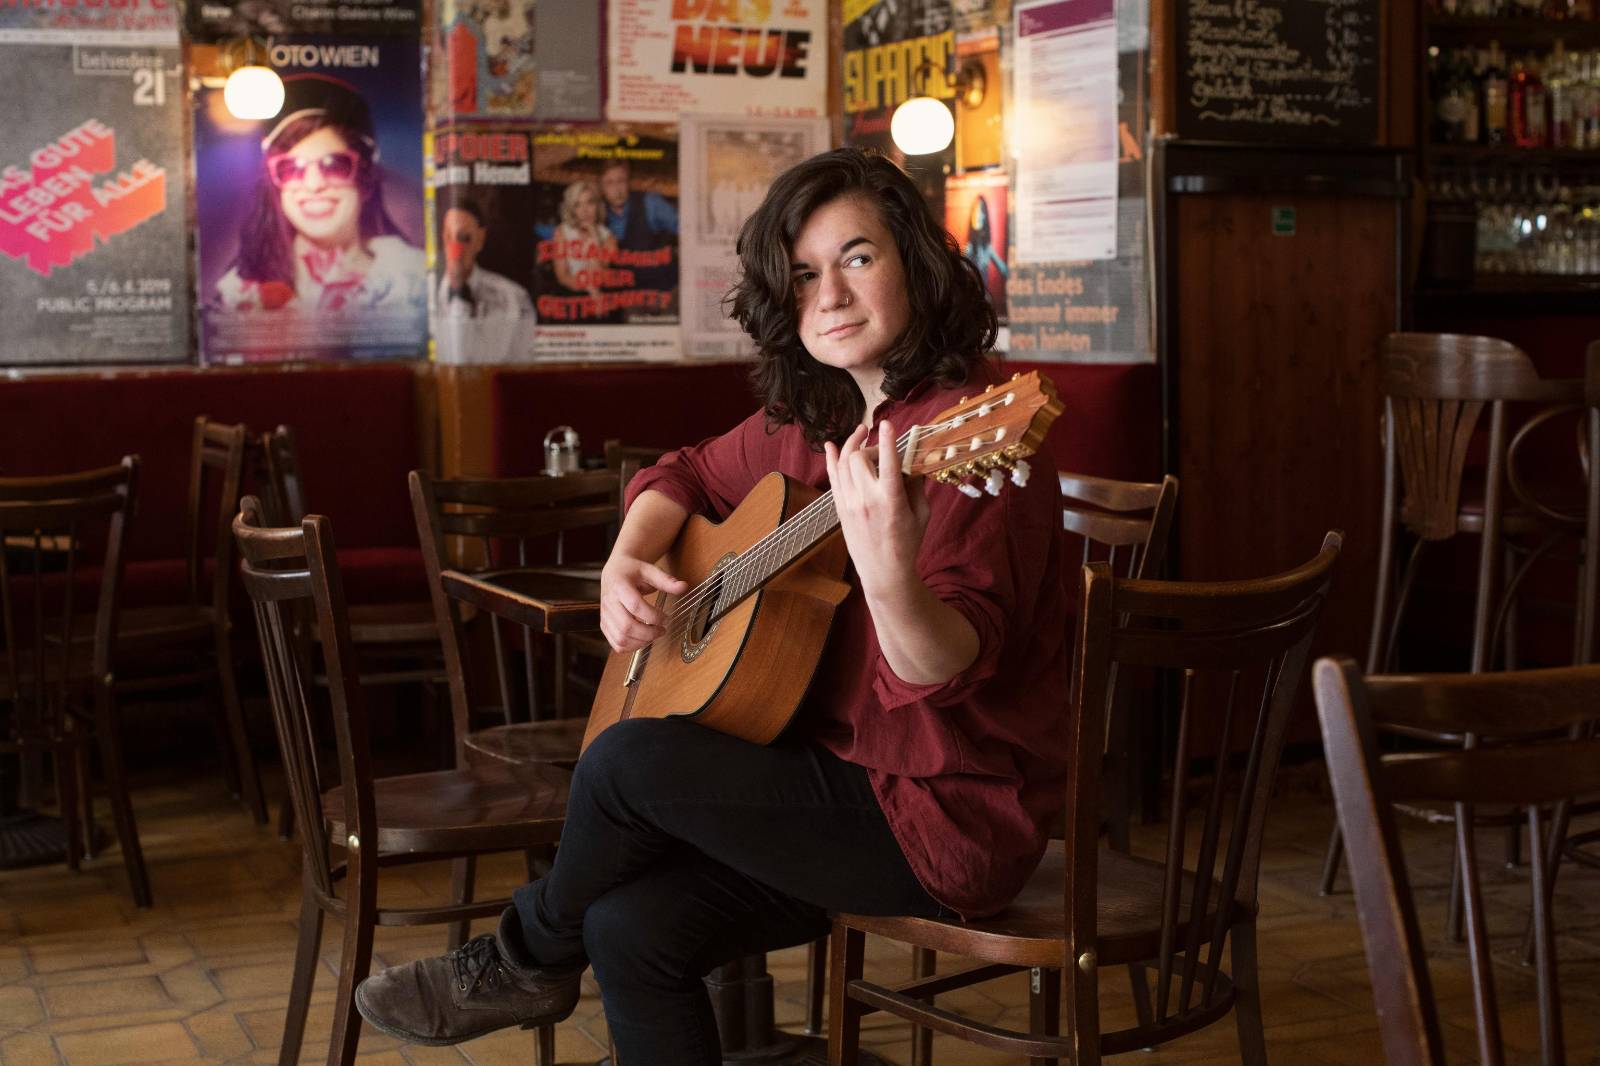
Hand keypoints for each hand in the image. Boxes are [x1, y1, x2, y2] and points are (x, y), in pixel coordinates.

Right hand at [599, 554, 688, 652]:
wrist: (614, 572)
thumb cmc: (631, 571)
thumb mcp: (649, 570)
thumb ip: (666, 580)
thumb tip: (683, 586)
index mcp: (619, 586)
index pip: (635, 606)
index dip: (653, 616)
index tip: (666, 618)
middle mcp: (609, 602)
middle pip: (627, 626)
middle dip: (649, 633)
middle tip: (662, 630)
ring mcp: (605, 616)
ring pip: (621, 638)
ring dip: (641, 642)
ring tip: (654, 635)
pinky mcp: (604, 625)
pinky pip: (616, 644)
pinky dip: (631, 647)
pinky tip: (642, 639)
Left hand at [824, 419, 930, 599]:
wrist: (883, 572)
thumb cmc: (907, 544)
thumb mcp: (921, 514)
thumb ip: (916, 486)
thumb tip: (913, 462)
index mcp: (891, 501)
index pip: (888, 463)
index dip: (887, 440)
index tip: (888, 424)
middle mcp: (866, 499)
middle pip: (860, 458)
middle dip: (871, 446)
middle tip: (882, 451)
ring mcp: (850, 504)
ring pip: (843, 463)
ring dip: (852, 445)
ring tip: (861, 432)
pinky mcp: (840, 508)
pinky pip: (833, 478)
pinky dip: (831, 459)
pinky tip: (832, 445)